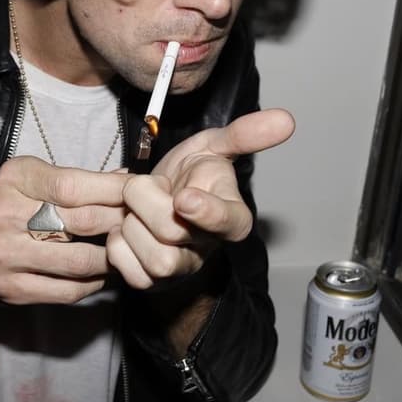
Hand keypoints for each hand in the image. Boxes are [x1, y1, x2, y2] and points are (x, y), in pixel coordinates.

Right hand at [0, 156, 127, 322]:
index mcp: (13, 180)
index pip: (73, 185)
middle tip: (143, 224)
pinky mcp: (13, 290)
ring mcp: (7, 256)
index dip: (113, 191)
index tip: (140, 193)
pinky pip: (71, 290)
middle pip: (82, 221)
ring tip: (127, 250)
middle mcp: (6, 215)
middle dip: (120, 223)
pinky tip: (104, 272)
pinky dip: (96, 282)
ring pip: (81, 260)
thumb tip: (127, 178)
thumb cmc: (5, 211)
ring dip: (113, 257)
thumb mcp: (29, 181)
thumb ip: (74, 180)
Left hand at [106, 108, 294, 288]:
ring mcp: (179, 270)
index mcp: (232, 219)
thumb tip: (285, 119)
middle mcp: (208, 249)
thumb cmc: (190, 178)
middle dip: (146, 201)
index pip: (227, 223)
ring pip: (149, 253)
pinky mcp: (149, 282)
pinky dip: (117, 242)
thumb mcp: (213, 148)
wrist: (159, 205)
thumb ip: (244, 135)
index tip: (184, 197)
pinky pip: (123, 263)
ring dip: (131, 223)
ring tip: (138, 211)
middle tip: (145, 187)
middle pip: (171, 232)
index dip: (206, 212)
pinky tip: (128, 229)